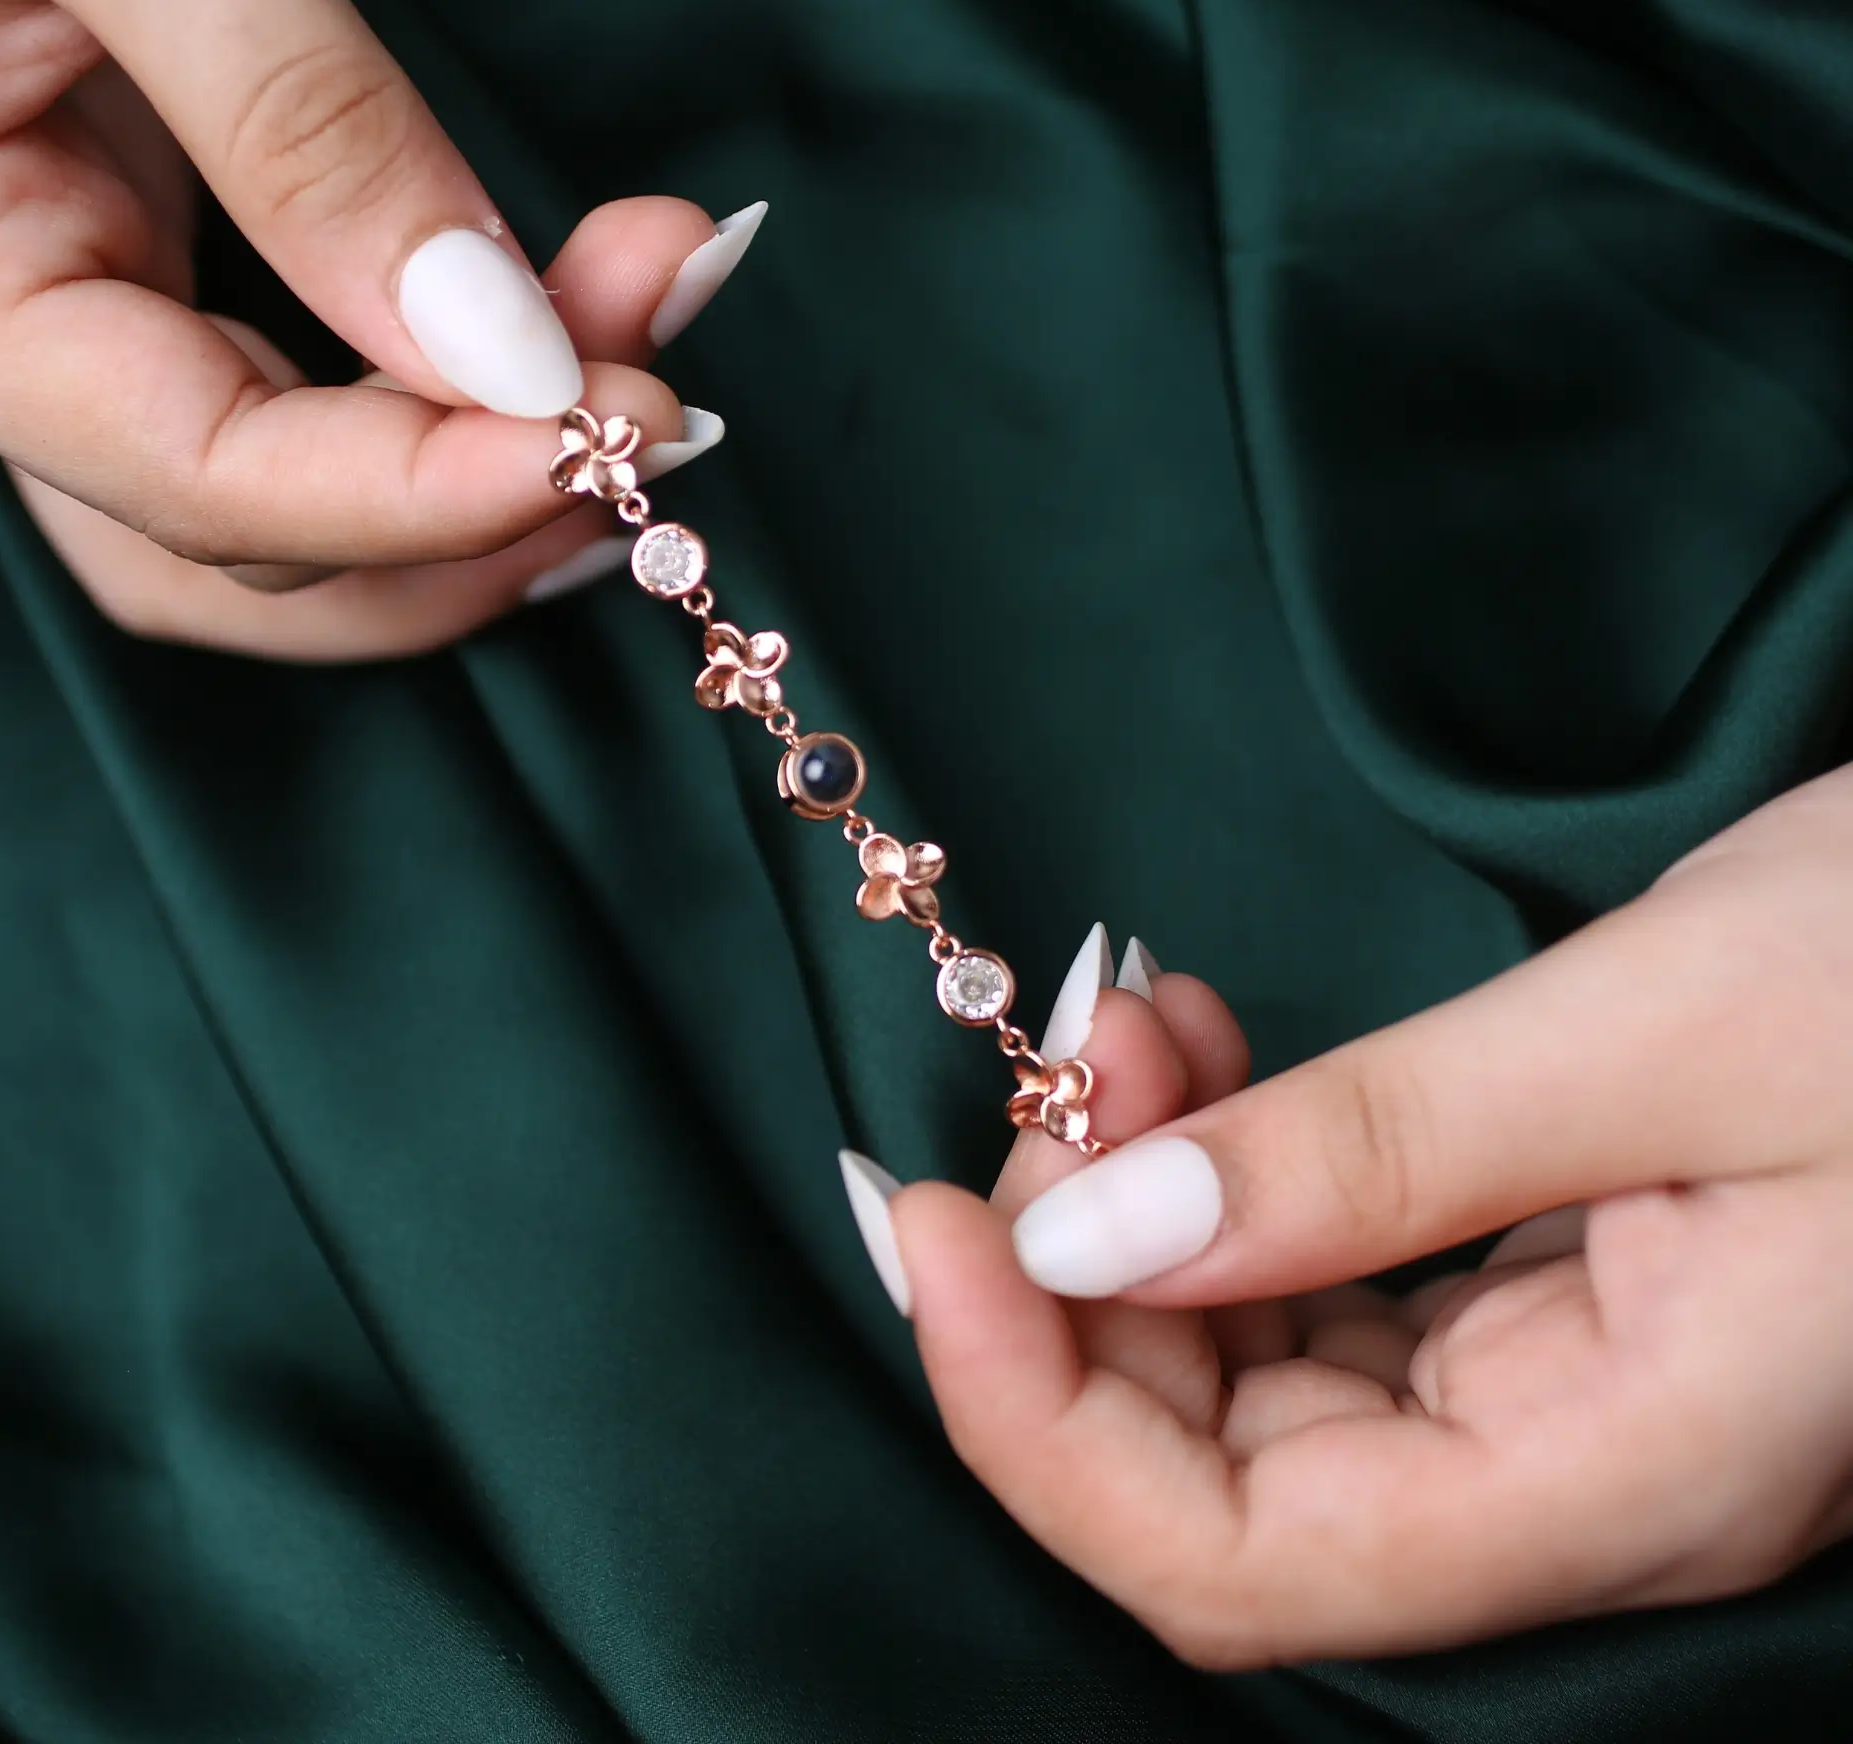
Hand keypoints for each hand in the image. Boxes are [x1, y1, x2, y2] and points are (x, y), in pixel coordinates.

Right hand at [0, 0, 759, 657]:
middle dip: (473, 499)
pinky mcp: (160, 215)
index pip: (195, 479)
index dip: (422, 497)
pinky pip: (313, 375)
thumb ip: (301, 119)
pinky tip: (568, 335)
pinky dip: (450, 382)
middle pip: (253, 529)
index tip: (621, 434)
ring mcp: (79, 267)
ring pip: (290, 484)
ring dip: (479, 467)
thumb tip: (504, 356)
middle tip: (665, 415)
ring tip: (648, 371)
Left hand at [861, 765, 1852, 1665]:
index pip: (1241, 1564)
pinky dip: (1237, 1172)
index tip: (922, 1224)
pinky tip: (1202, 1047)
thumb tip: (1093, 1239)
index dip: (1034, 1424)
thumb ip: (1369, 1152)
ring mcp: (1567, 1391)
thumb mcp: (1656, 1031)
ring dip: (1147, 1201)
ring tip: (1130, 1014)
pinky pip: (1334, 1287)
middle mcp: (1582, 1474)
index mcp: (1630, 1472)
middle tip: (1053, 1057)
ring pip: (1261, 1375)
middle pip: (1222, 1479)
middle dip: (1077, 1278)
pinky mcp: (1553, 1297)